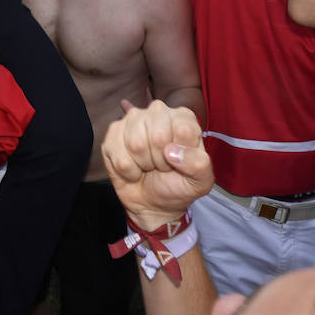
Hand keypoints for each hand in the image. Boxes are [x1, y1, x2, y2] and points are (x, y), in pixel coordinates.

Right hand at [102, 100, 211, 230]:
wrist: (153, 203)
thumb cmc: (178, 186)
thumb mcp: (201, 182)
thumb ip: (199, 164)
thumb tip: (172, 151)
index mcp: (184, 118)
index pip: (183, 129)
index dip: (180, 154)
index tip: (178, 162)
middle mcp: (158, 112)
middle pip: (157, 136)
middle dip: (159, 160)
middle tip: (162, 166)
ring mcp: (132, 119)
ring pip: (135, 144)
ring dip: (142, 165)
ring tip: (147, 165)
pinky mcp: (113, 133)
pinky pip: (118, 154)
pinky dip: (126, 170)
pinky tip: (133, 168)